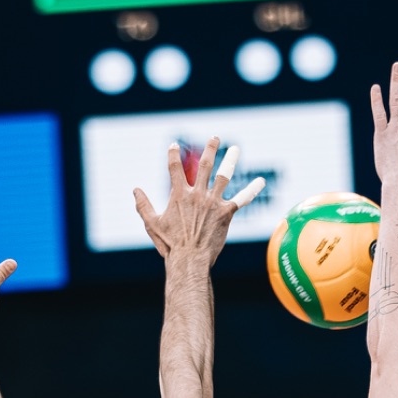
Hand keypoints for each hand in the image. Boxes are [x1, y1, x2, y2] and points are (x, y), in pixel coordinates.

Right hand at [133, 138, 245, 266]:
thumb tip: (135, 189)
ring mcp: (213, 203)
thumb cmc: (170, 244)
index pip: (174, 168)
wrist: (189, 259)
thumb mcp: (152, 224)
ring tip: (236, 149)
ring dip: (231, 161)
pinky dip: (252, 190)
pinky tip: (262, 182)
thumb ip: (143, 205)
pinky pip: (242, 200)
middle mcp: (197, 194)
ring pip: (224, 176)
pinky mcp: (226, 213)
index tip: (174, 145)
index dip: (172, 154)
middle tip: (215, 137)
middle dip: (210, 149)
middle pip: (204, 165)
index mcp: (179, 195)